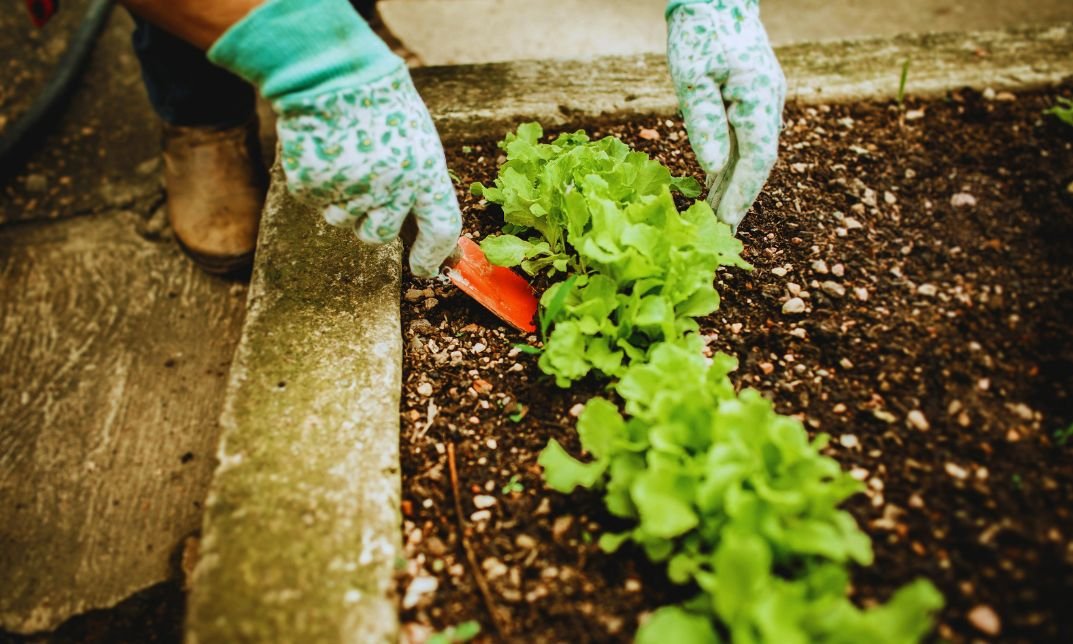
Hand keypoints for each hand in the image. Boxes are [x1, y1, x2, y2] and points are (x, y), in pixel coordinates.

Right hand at [277, 66, 462, 277]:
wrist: (329, 70)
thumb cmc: (378, 102)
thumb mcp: (415, 138)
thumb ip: (418, 181)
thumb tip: (419, 227)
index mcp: (426, 169)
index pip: (440, 227)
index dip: (434, 254)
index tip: (426, 268)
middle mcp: (392, 185)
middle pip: (380, 234)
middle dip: (371, 223)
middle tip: (364, 189)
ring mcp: (351, 188)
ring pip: (342, 220)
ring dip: (340, 199)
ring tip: (342, 156)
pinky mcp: (314, 186)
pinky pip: (315, 201)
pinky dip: (316, 182)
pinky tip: (322, 150)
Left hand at [667, 0, 784, 232]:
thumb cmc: (698, 34)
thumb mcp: (691, 79)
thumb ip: (704, 122)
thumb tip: (714, 167)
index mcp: (759, 97)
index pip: (757, 158)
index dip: (743, 193)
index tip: (727, 222)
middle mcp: (770, 102)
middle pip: (760, 160)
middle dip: (741, 197)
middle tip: (721, 232)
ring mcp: (766, 99)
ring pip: (754, 152)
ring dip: (737, 185)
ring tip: (718, 218)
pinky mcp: (755, 98)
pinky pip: (747, 139)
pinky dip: (734, 165)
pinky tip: (718, 186)